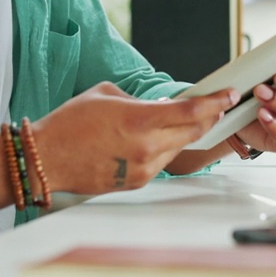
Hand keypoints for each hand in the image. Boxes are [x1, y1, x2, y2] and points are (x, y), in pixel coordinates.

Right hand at [31, 82, 238, 194]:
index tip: (229, 95)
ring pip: (178, 147)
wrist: (46, 158)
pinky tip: (153, 139)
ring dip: (185, 133)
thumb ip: (140, 99)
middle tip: (216, 106)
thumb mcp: (107, 95)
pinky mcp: (137, 181)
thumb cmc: (69, 123)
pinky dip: (163, 148)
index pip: (191, 112)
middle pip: (193, 131)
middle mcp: (147, 146)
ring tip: (181, 120)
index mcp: (140, 120)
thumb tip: (160, 106)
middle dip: (209, 117)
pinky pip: (161, 161)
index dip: (215, 103)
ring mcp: (144, 168)